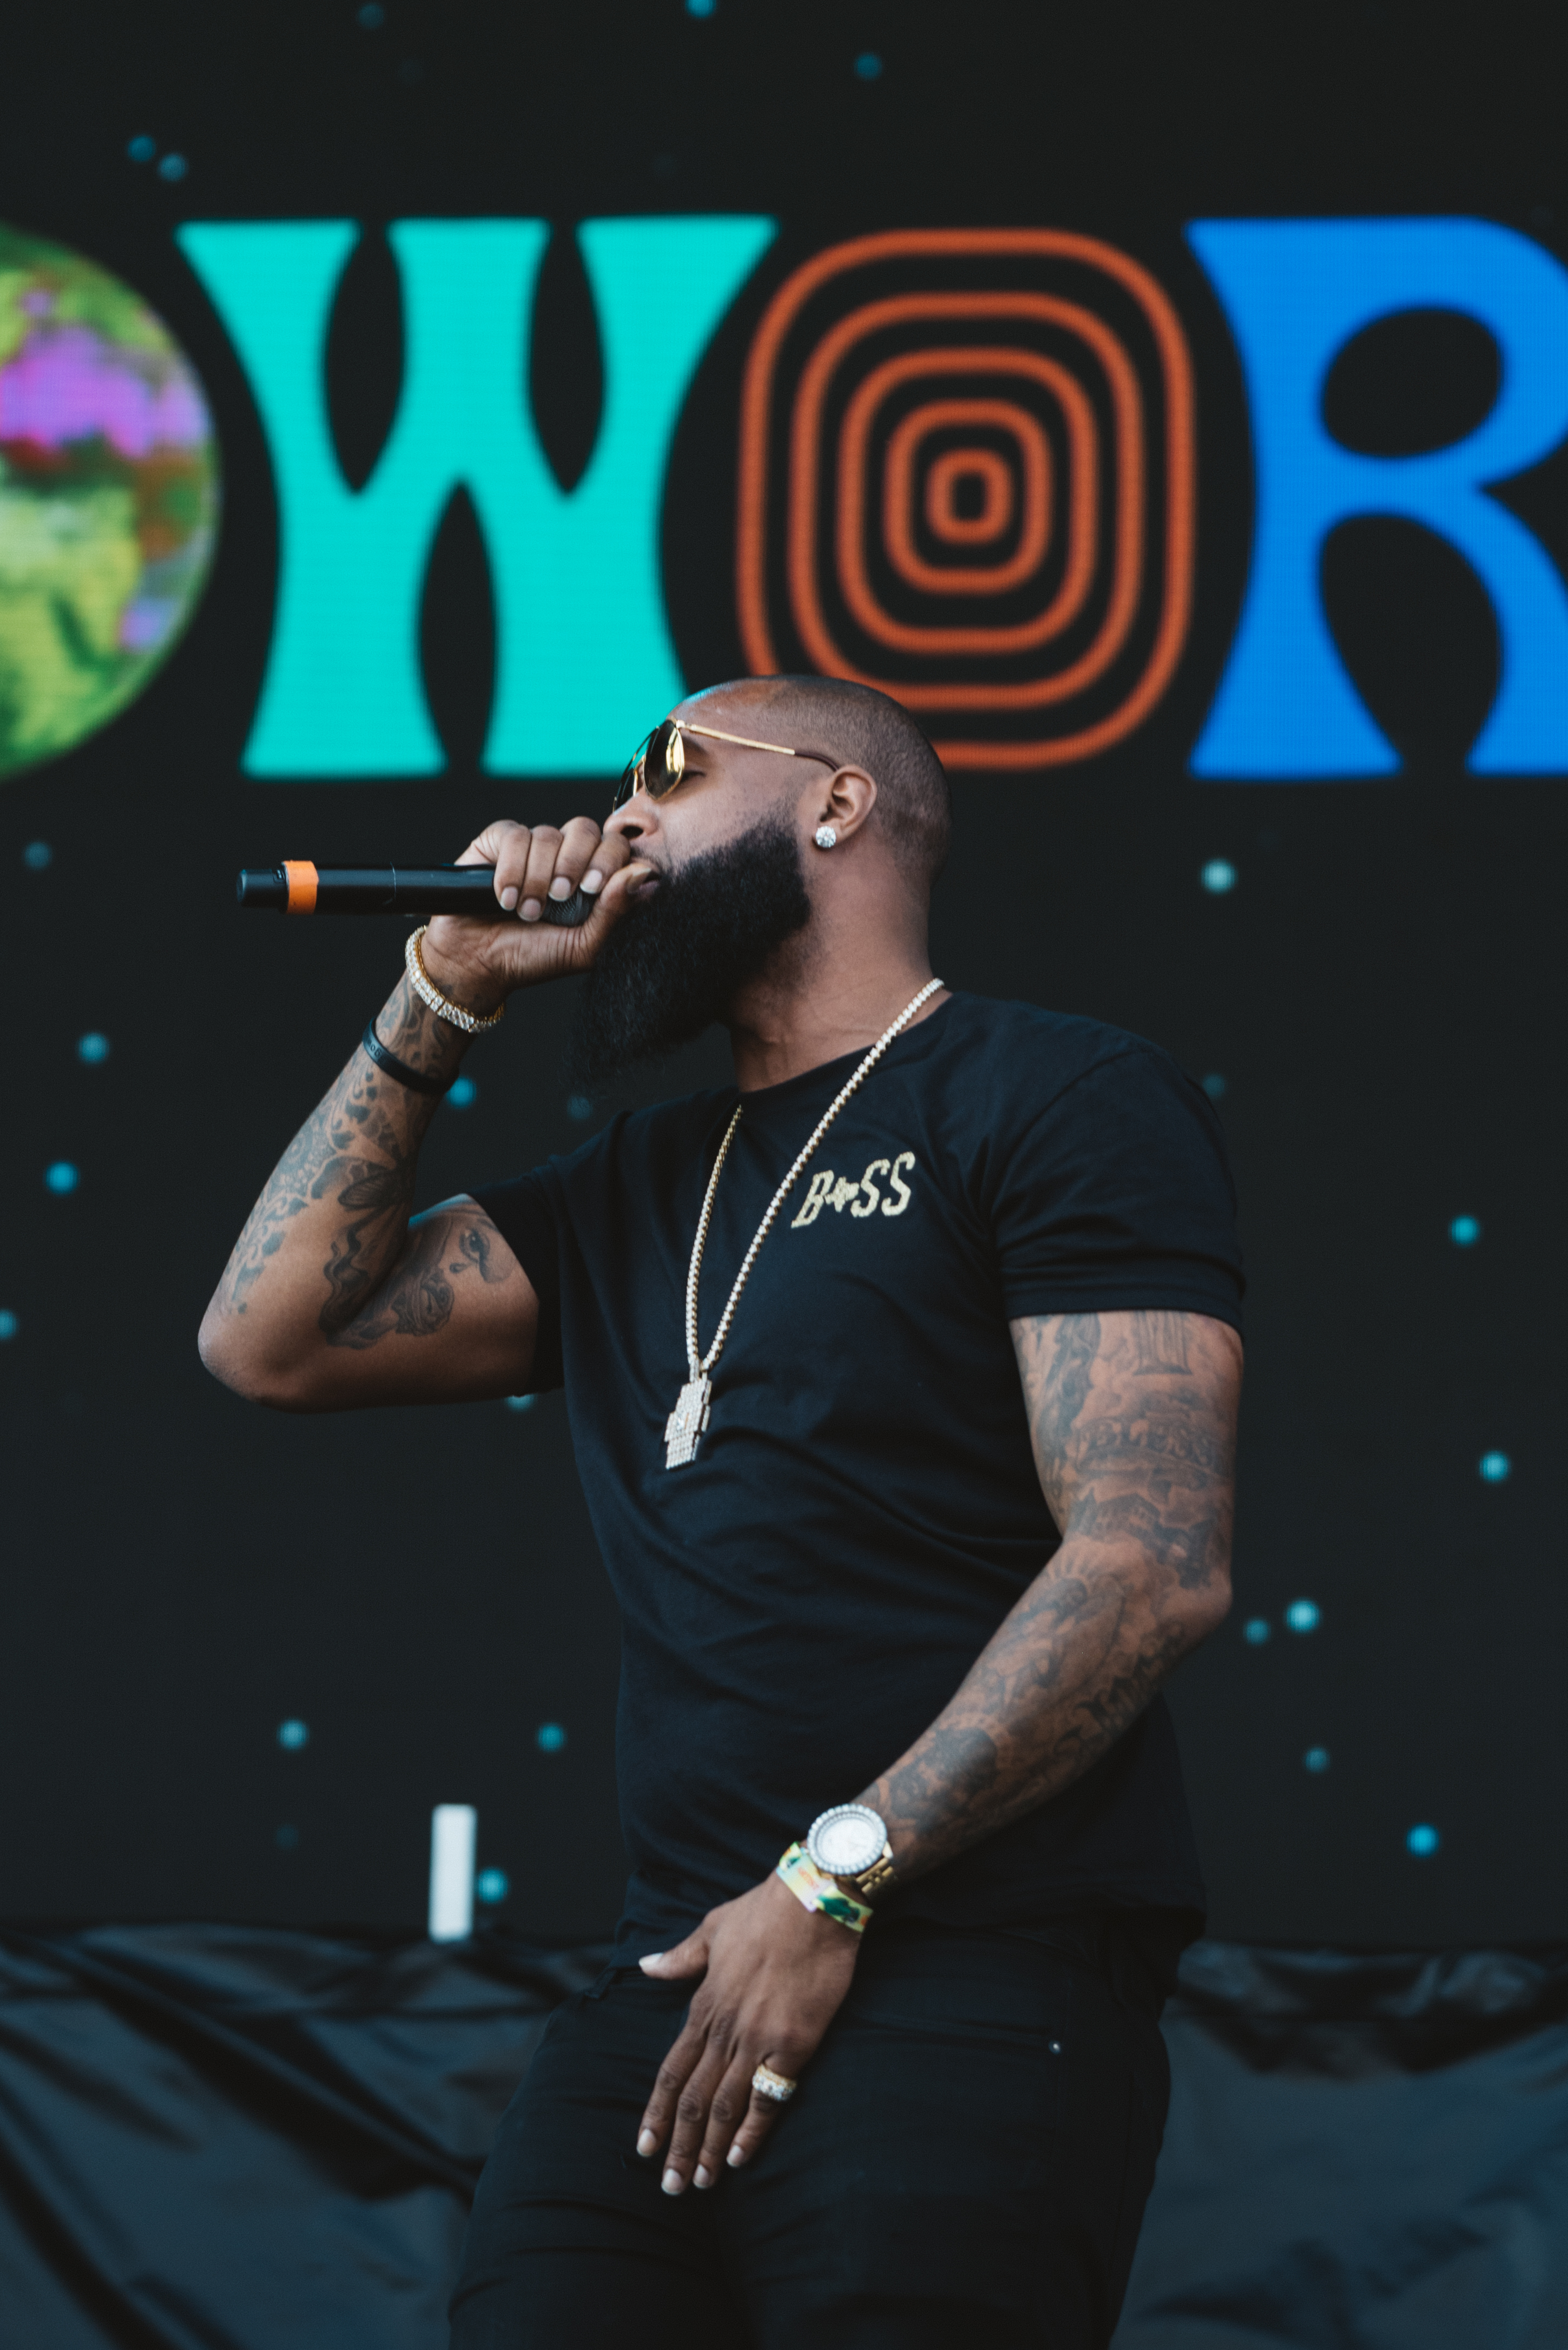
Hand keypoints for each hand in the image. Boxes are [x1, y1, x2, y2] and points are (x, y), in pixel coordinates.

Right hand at [420, 817, 655, 1010]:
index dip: (609, 859)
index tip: (593, 889)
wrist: (478, 964)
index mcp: (591, 877)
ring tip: (527, 911)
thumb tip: (645, 873)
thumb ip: (616, 911)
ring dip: (538, 877)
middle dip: (575, 861)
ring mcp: (532, 846)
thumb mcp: (583, 945)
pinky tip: (504, 897)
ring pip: (548, 834)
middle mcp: (564, 856)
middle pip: (585, 829)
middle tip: (562, 895)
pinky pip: (514, 835)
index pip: (615, 846)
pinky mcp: (498, 842)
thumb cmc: (533, 957)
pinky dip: (511, 869)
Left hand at [635, 1872, 859, 2192]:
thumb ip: (681, 1957)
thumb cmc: (764, 1909)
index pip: (671, 2071)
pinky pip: (769, 2096)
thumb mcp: (713, 1928)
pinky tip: (741, 2157)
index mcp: (704, 2003)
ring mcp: (758, 2037)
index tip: (644, 2148)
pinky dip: (753, 2131)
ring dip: (710, 2148)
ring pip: (725, 2105)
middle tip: (670, 2186)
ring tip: (701, 2182)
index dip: (657, 2113)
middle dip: (680, 2145)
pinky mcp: (794, 2043)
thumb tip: (647, 1966)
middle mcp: (725, 2027)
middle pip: (694, 2098)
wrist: (814, 1898)